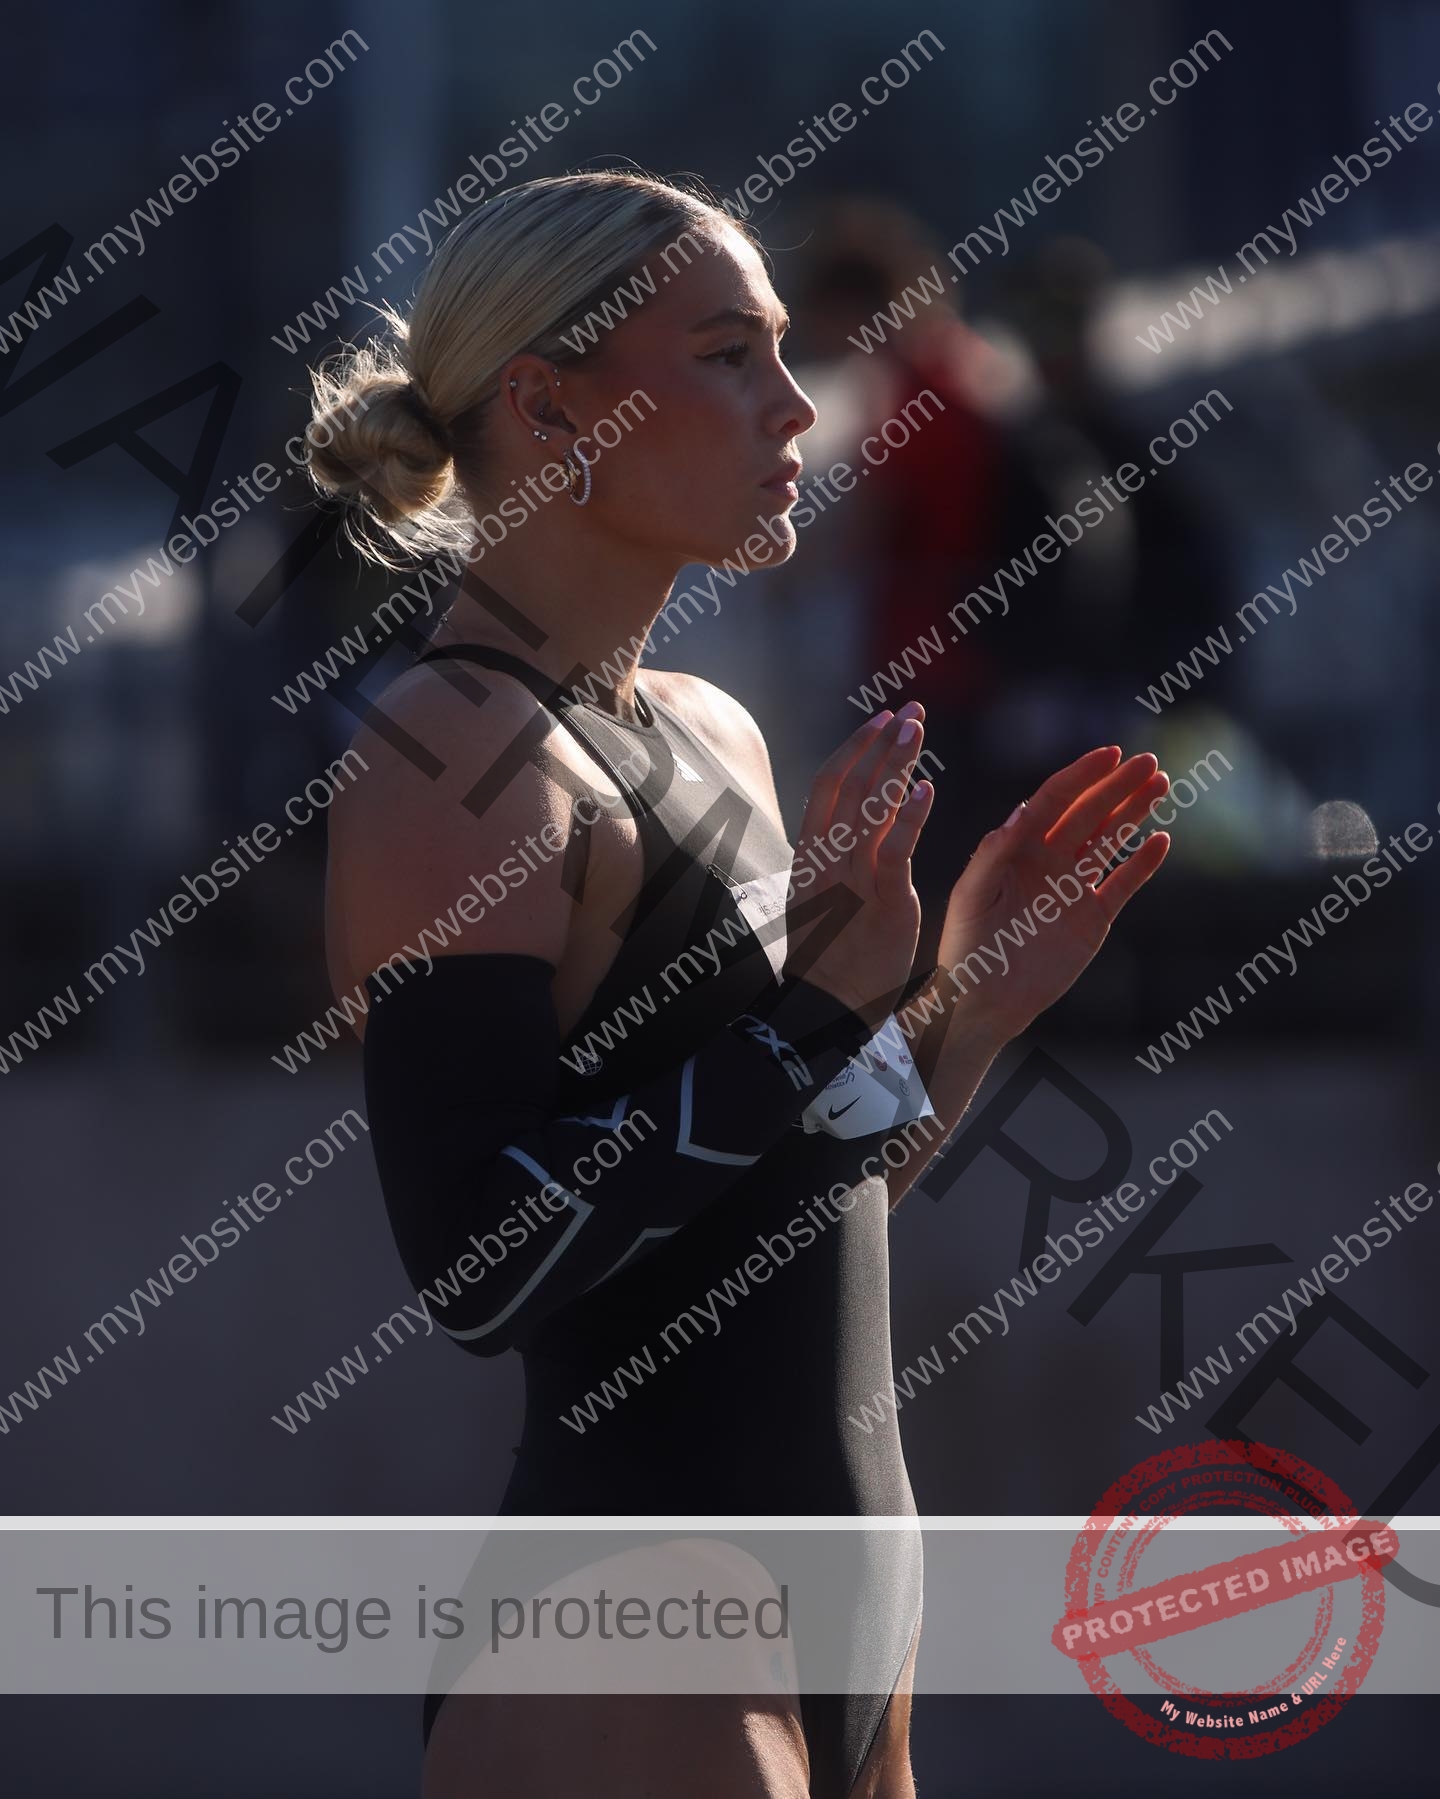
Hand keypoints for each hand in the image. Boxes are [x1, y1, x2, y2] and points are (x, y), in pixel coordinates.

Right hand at [784, 703, 934, 1028]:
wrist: (826, 1009)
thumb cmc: (829, 957)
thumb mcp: (824, 898)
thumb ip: (838, 859)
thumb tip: (851, 825)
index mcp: (811, 854)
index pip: (828, 785)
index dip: (855, 747)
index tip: (880, 718)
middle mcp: (828, 859)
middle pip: (851, 784)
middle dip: (881, 743)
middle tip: (910, 710)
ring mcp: (852, 879)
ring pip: (870, 807)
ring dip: (895, 763)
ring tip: (917, 729)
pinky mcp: (882, 903)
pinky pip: (895, 851)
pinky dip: (910, 818)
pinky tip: (927, 790)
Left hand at [938, 745, 1170, 1043]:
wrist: (983, 1002)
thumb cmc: (966, 947)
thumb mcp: (971, 896)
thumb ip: (994, 854)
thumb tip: (1022, 811)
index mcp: (1018, 848)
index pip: (1055, 800)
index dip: (1082, 776)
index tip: (1110, 754)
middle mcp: (1049, 860)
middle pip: (1090, 813)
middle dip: (1118, 786)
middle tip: (1149, 761)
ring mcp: (1073, 887)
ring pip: (1110, 840)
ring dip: (1134, 812)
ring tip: (1161, 783)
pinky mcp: (1093, 918)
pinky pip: (1123, 884)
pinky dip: (1143, 864)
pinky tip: (1162, 840)